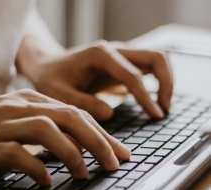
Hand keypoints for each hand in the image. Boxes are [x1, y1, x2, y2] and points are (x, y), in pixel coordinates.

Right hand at [0, 90, 130, 184]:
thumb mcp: (23, 121)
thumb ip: (51, 129)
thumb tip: (81, 145)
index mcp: (32, 100)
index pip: (76, 113)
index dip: (101, 133)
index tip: (119, 152)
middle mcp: (20, 107)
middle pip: (68, 117)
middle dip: (97, 140)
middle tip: (113, 163)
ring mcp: (2, 124)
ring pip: (46, 130)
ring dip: (71, 154)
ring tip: (84, 173)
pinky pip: (16, 154)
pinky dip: (36, 168)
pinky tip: (46, 181)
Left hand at [24, 41, 172, 120]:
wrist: (47, 66)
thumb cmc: (51, 79)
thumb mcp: (59, 93)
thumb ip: (83, 103)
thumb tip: (110, 113)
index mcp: (100, 55)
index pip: (133, 75)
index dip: (146, 97)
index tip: (155, 115)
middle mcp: (114, 51)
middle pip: (156, 57)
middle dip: (166, 83)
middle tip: (163, 110)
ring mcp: (119, 56)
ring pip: (155, 59)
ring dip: (165, 81)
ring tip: (161, 107)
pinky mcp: (120, 65)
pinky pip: (146, 69)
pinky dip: (155, 82)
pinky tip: (151, 101)